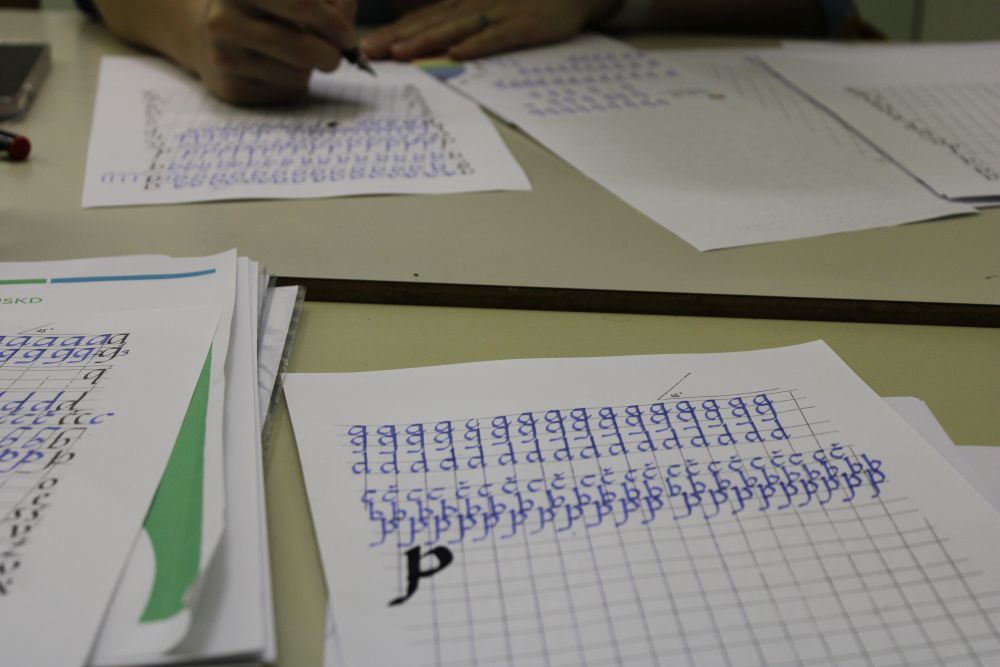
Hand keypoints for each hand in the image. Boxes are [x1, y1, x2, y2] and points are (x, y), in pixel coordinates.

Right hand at [184, 0, 358, 103]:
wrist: (207, 33)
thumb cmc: (265, 8)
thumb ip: (331, 2)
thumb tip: (347, 35)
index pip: (303, 3)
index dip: (334, 23)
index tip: (347, 36)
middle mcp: (223, 19)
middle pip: (304, 48)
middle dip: (332, 55)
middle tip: (336, 54)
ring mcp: (223, 56)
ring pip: (298, 73)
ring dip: (311, 68)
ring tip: (295, 53)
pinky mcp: (231, 89)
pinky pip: (286, 91)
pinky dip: (295, 81)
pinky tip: (277, 68)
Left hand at [362, 0, 619, 61]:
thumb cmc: (529, 1)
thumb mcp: (488, 6)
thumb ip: (459, 18)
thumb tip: (433, 42)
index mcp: (464, 3)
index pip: (422, 18)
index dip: (393, 31)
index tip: (366, 45)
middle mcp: (475, 5)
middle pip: (430, 23)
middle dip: (397, 37)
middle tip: (369, 51)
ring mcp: (499, 13)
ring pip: (455, 28)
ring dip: (426, 40)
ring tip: (401, 53)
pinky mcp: (523, 24)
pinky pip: (497, 36)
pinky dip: (477, 45)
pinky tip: (458, 53)